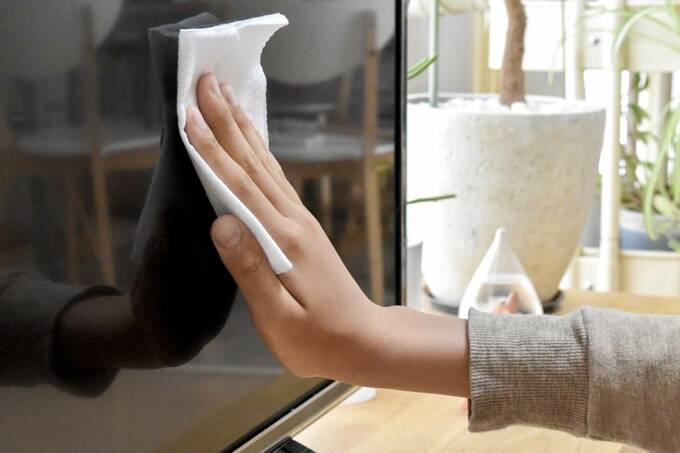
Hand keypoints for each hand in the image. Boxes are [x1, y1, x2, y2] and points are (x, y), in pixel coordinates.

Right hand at [185, 74, 469, 395]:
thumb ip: (251, 269)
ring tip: (226, 99)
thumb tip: (222, 222)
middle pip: (253, 163)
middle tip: (206, 82)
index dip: (211, 149)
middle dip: (226, 121)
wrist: (363, 341)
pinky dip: (261, 155)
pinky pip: (277, 180)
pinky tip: (253, 144)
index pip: (239, 186)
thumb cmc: (317, 339)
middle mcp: (292, 221)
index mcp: (282, 240)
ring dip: (244, 130)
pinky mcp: (304, 227)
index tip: (189, 114)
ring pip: (267, 166)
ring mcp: (301, 221)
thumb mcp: (279, 317)